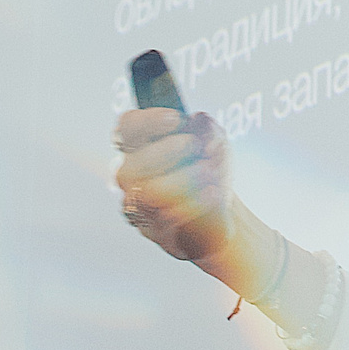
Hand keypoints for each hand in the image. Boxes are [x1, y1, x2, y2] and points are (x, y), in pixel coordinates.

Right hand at [113, 107, 240, 264]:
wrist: (220, 210)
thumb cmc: (209, 170)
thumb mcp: (214, 143)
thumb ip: (207, 129)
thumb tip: (199, 123)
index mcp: (140, 147)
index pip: (128, 128)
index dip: (148, 121)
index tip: (176, 118)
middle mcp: (132, 177)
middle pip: (130, 165)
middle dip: (163, 152)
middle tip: (192, 145)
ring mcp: (139, 206)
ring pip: (145, 195)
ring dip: (180, 179)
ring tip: (208, 171)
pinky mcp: (155, 231)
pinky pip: (165, 220)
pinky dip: (192, 205)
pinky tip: (212, 194)